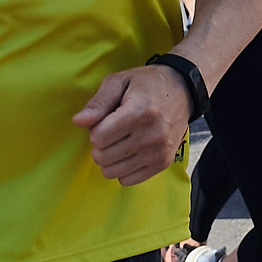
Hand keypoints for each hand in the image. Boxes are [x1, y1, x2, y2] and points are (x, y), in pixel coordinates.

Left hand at [73, 64, 189, 186]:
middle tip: (112, 130)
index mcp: (140, 112)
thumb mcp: (120, 81)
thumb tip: (78, 122)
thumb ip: (98, 102)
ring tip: (120, 141)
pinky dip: (122, 169)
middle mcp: (152, 135)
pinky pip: (127, 180)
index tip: (105, 119)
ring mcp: (159, 152)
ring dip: (109, 158)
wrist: (182, 91)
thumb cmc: (147, 84)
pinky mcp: (163, 163)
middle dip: (100, 144)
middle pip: (102, 156)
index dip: (95, 128)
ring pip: (112, 171)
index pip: (99, 137)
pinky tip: (129, 152)